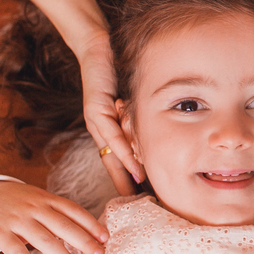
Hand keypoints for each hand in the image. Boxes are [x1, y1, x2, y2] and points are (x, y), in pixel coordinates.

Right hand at [0, 180, 108, 253]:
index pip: (74, 210)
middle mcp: (34, 208)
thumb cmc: (22, 202)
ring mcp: (17, 220)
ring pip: (43, 239)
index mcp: (47, 199)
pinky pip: (16, 252)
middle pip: (62, 225)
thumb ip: (60, 213)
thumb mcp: (41, 200)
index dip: (91, 224)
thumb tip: (89, 234)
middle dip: (83, 240)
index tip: (105, 238)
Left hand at [75, 30, 141, 194]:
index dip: (125, 177)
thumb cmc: (115, 70)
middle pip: (111, 162)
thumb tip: (158, 126)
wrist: (96, 49)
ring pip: (112, 153)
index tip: (138, 195)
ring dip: (124, 172)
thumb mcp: (129, 98)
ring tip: (137, 190)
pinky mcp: (96, 110)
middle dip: (122, 183)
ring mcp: (96, 120)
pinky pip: (113, 135)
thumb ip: (138, 114)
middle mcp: (99, 128)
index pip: (116, 158)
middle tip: (135, 204)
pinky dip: (123, 152)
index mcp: (106, 127)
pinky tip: (134, 163)